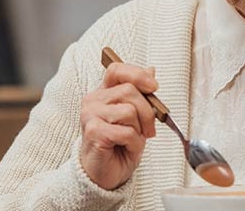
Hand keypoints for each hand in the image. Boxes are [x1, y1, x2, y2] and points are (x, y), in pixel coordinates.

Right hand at [79, 62, 158, 189]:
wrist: (104, 174)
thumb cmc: (119, 145)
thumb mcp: (136, 117)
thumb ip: (140, 94)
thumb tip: (151, 70)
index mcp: (103, 93)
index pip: (117, 70)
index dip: (137, 74)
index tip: (154, 87)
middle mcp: (93, 101)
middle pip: (130, 91)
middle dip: (148, 112)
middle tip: (148, 129)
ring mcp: (90, 115)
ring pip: (129, 111)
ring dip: (139, 130)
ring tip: (131, 140)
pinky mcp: (93, 132)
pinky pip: (126, 131)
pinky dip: (133, 142)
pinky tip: (125, 148)